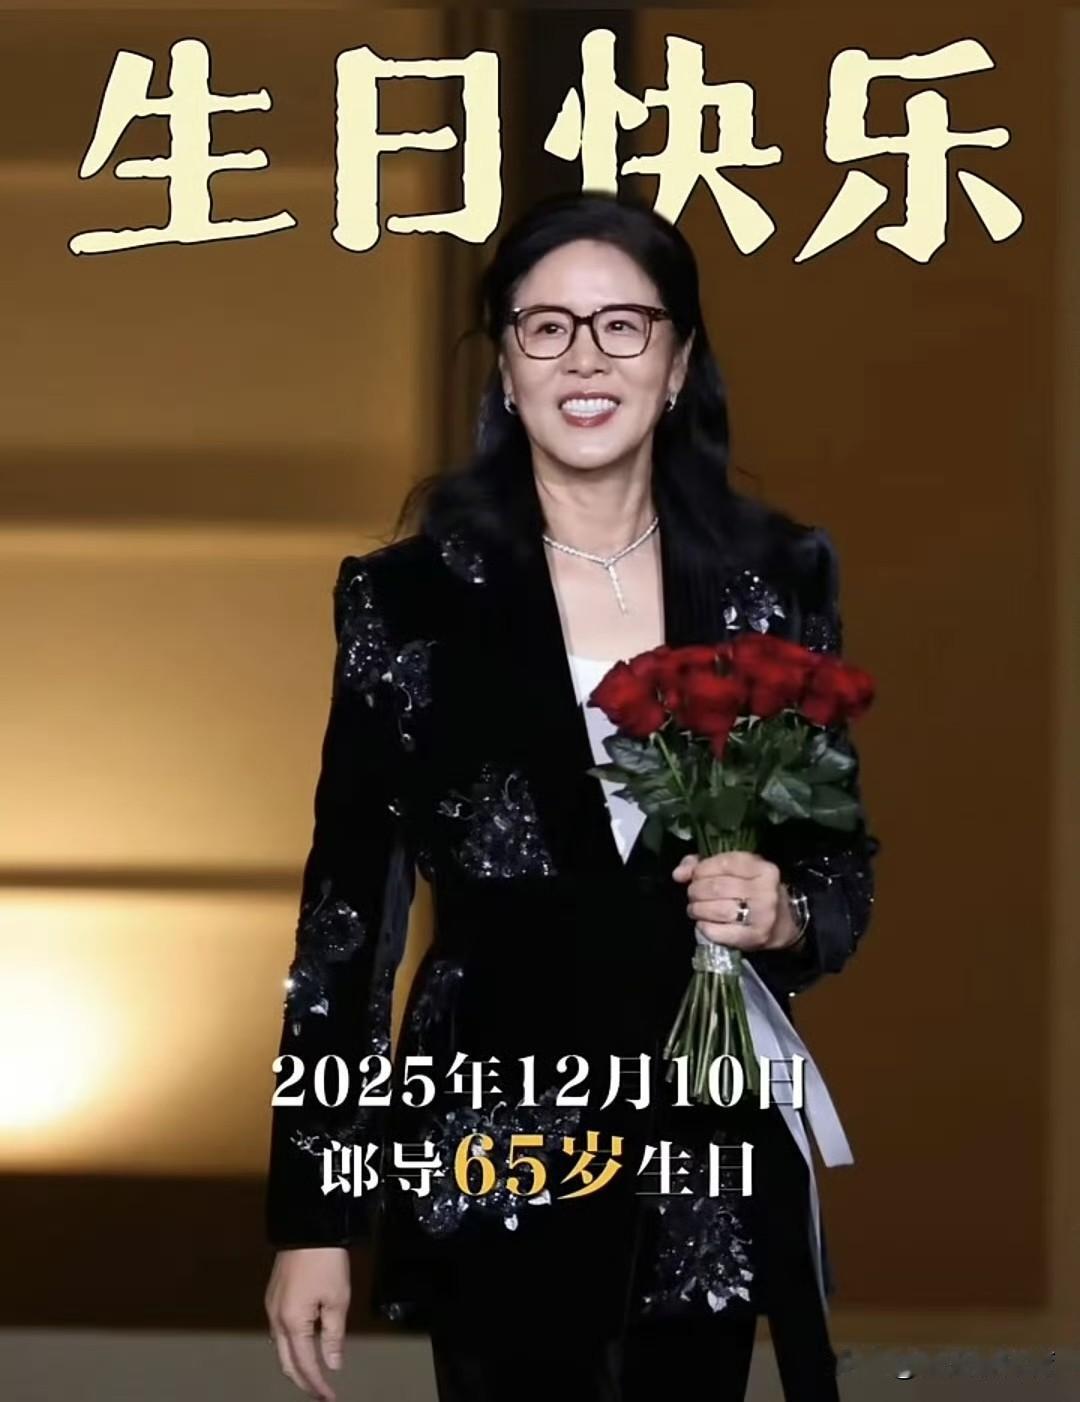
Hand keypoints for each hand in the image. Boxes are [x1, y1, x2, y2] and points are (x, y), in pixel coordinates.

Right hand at [265, 1247, 350, 1399]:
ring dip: (295, 1362)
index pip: (305, 1364)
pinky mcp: (274, 1294)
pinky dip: (291, 1344)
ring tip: (313, 1373)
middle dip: (303, 1380)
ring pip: (280, 1347)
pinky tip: (303, 1344)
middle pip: (286, 1361)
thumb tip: (332, 1362)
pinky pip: (279, 1329)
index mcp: (292, 1322)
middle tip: (319, 1392)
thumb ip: (333, 1335)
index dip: (317, 1384)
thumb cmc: (324, 1260)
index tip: (329, 1396)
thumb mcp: (337, 1300)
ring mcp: (272, 1305)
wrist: (309, 1227)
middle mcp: (276, 1317)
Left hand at [672, 850, 802, 950]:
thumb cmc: (754, 891)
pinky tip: (704, 924)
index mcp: (763, 868)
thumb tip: (678, 873)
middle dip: (695, 891)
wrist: (784, 923)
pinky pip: (718, 931)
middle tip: (693, 895)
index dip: (701, 869)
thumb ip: (704, 865)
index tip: (695, 876)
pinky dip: (704, 927)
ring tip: (695, 909)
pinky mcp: (754, 937)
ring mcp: (762, 915)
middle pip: (715, 887)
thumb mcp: (737, 871)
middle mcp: (765, 890)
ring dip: (697, 909)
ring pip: (715, 909)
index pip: (724, 863)